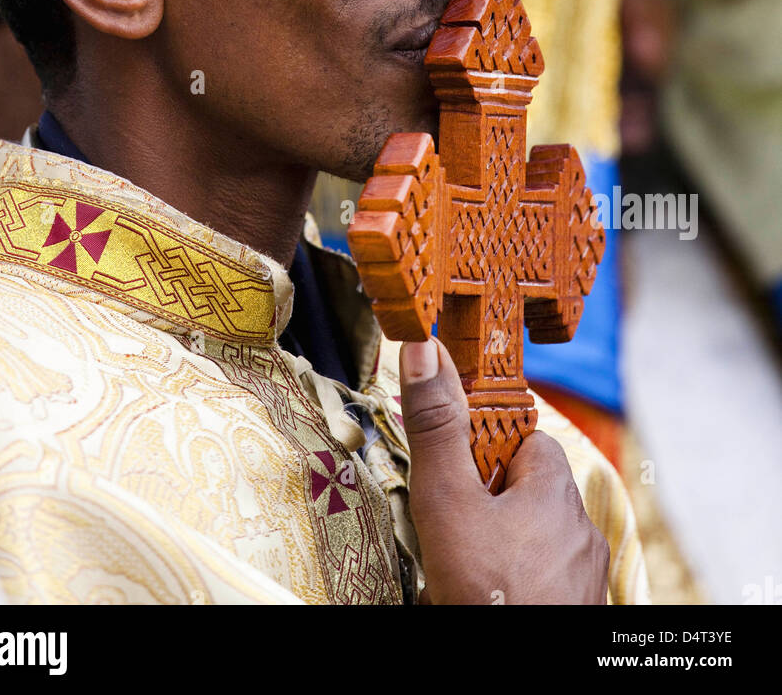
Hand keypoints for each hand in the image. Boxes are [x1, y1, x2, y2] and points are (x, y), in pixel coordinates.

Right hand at [400, 338, 609, 604]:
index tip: (454, 477)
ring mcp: (585, 579)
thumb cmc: (490, 593)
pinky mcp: (580, 614)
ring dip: (503, 547)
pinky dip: (519, 585)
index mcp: (556, 490)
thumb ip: (436, 427)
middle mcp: (582, 530)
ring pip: (537, 541)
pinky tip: (489, 599)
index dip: (483, 452)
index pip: (524, 441)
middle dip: (488, 504)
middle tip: (449, 530)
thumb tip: (425, 348)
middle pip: (528, 492)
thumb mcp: (448, 501)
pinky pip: (546, 583)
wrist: (523, 683)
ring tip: (462, 572)